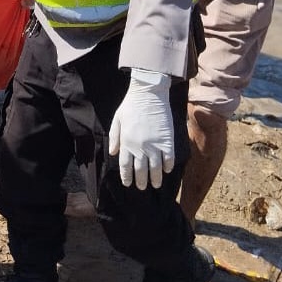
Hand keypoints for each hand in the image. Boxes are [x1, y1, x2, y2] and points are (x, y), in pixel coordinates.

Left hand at [108, 68, 174, 189]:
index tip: (128, 184)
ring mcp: (154, 145)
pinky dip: (167, 167)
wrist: (148, 93)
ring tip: (155, 185)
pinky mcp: (167, 141)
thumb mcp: (117, 120)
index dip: (127, 177)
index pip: (126, 166)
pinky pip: (168, 159)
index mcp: (126, 142)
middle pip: (141, 170)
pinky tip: (166, 170)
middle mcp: (140, 147)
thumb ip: (115, 137)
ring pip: (155, 169)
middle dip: (141, 182)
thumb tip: (113, 153)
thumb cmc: (130, 105)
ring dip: (155, 179)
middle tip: (143, 188)